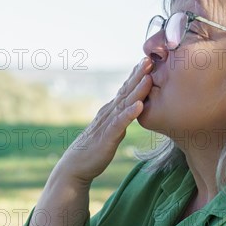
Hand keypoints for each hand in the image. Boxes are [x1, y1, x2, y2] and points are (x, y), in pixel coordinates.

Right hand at [57, 58, 153, 183]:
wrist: (76, 166)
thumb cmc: (94, 149)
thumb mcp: (111, 129)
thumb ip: (120, 119)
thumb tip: (132, 110)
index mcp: (111, 111)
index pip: (125, 90)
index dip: (136, 75)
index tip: (148, 60)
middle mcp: (108, 113)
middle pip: (125, 91)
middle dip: (138, 75)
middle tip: (150, 59)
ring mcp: (107, 123)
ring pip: (124, 104)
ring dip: (137, 91)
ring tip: (148, 78)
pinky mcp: (107, 137)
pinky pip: (119, 124)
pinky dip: (129, 114)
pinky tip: (139, 106)